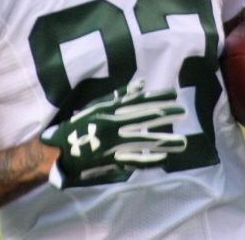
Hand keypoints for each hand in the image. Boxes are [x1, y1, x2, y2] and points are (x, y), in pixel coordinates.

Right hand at [40, 79, 186, 187]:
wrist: (61, 150)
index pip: (137, 101)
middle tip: (183, 111)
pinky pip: (134, 160)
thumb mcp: (97, 106)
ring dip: (164, 141)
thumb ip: (119, 96)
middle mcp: (113, 124)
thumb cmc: (80, 125)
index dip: (156, 97)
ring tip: (183, 142)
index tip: (173, 93)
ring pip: (143, 141)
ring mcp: (113, 143)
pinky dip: (149, 160)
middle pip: (143, 118)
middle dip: (164, 114)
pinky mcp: (112, 160)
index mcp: (109, 110)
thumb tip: (141, 84)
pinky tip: (164, 159)